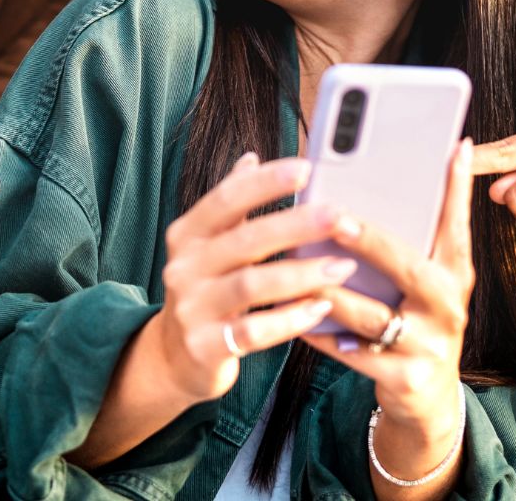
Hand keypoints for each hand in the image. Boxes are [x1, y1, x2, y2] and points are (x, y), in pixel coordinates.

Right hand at [153, 152, 358, 405]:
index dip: (265, 182)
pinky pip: (254, 332)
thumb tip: (251, 158)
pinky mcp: (205, 346)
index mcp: (187, 233)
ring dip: (301, 274)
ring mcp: (192, 308)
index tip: (306, 168)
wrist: (173, 356)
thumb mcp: (208, 245)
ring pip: (252, 285)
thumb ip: (231, 205)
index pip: (226, 199)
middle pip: (245, 240)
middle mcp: (184, 266)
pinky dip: (290, 319)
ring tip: (342, 266)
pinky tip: (321, 308)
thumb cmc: (205, 288)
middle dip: (296, 225)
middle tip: (339, 216)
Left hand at [302, 140, 473, 492]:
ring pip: (372, 313)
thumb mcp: (428, 276)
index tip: (450, 147)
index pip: (457, 222)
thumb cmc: (417, 316)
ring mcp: (429, 343)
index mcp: (453, 271)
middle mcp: (448, 304)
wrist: (427, 397)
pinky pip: (353, 352)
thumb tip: (418, 162)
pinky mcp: (405, 377)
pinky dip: (321, 334)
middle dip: (371, 241)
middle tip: (337, 218)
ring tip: (296, 267)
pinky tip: (295, 316)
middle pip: (408, 267)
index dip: (456, 185)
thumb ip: (414, 231)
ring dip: (330, 291)